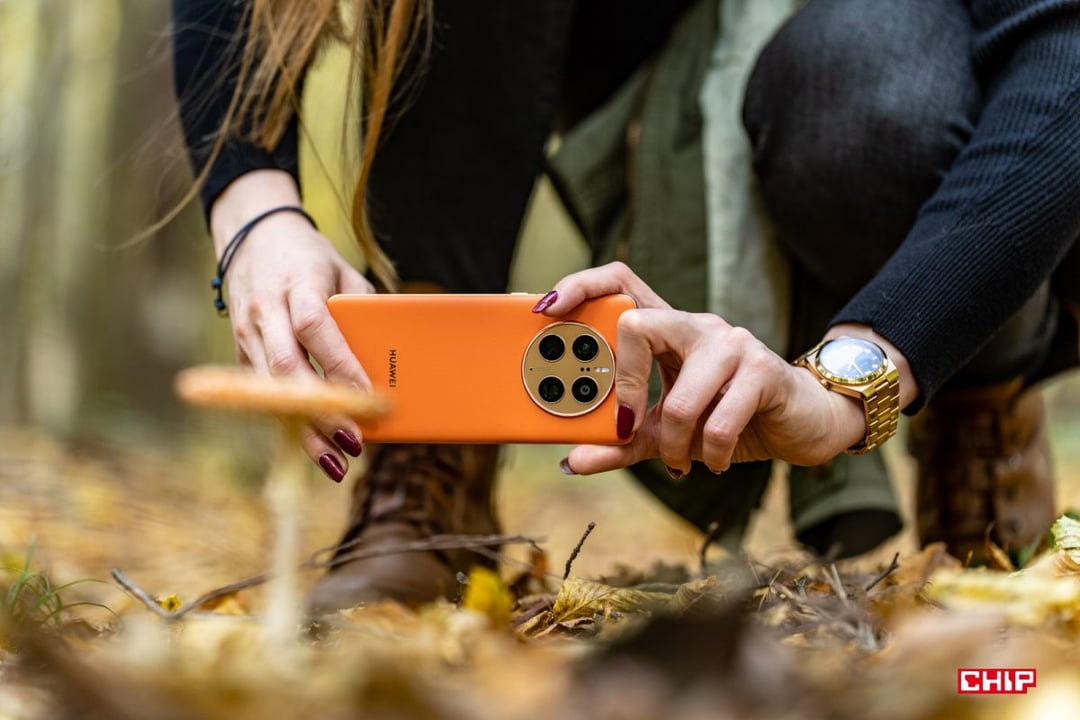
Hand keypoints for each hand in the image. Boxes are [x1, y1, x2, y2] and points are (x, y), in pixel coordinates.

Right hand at [211, 170, 372, 480]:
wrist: (250, 237)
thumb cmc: (308, 257)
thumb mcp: (342, 270)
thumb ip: (363, 308)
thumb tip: (388, 356)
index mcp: (297, 285)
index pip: (316, 329)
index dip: (341, 366)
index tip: (371, 398)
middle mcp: (266, 312)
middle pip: (288, 368)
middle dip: (321, 410)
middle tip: (354, 441)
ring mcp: (248, 334)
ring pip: (271, 391)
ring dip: (303, 430)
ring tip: (336, 462)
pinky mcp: (240, 352)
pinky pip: (264, 396)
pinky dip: (290, 425)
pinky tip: (315, 448)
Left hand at [537, 262, 869, 474]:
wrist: (802, 425)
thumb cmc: (729, 418)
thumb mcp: (668, 432)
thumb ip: (622, 442)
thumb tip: (572, 461)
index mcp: (668, 328)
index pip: (621, 282)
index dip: (582, 285)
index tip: (545, 308)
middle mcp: (696, 325)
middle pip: (638, 323)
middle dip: (625, 384)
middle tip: (628, 424)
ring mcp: (732, 344)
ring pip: (681, 397)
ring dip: (676, 442)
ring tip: (682, 459)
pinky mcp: (764, 371)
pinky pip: (718, 422)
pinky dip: (709, 454)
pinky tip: (713, 461)